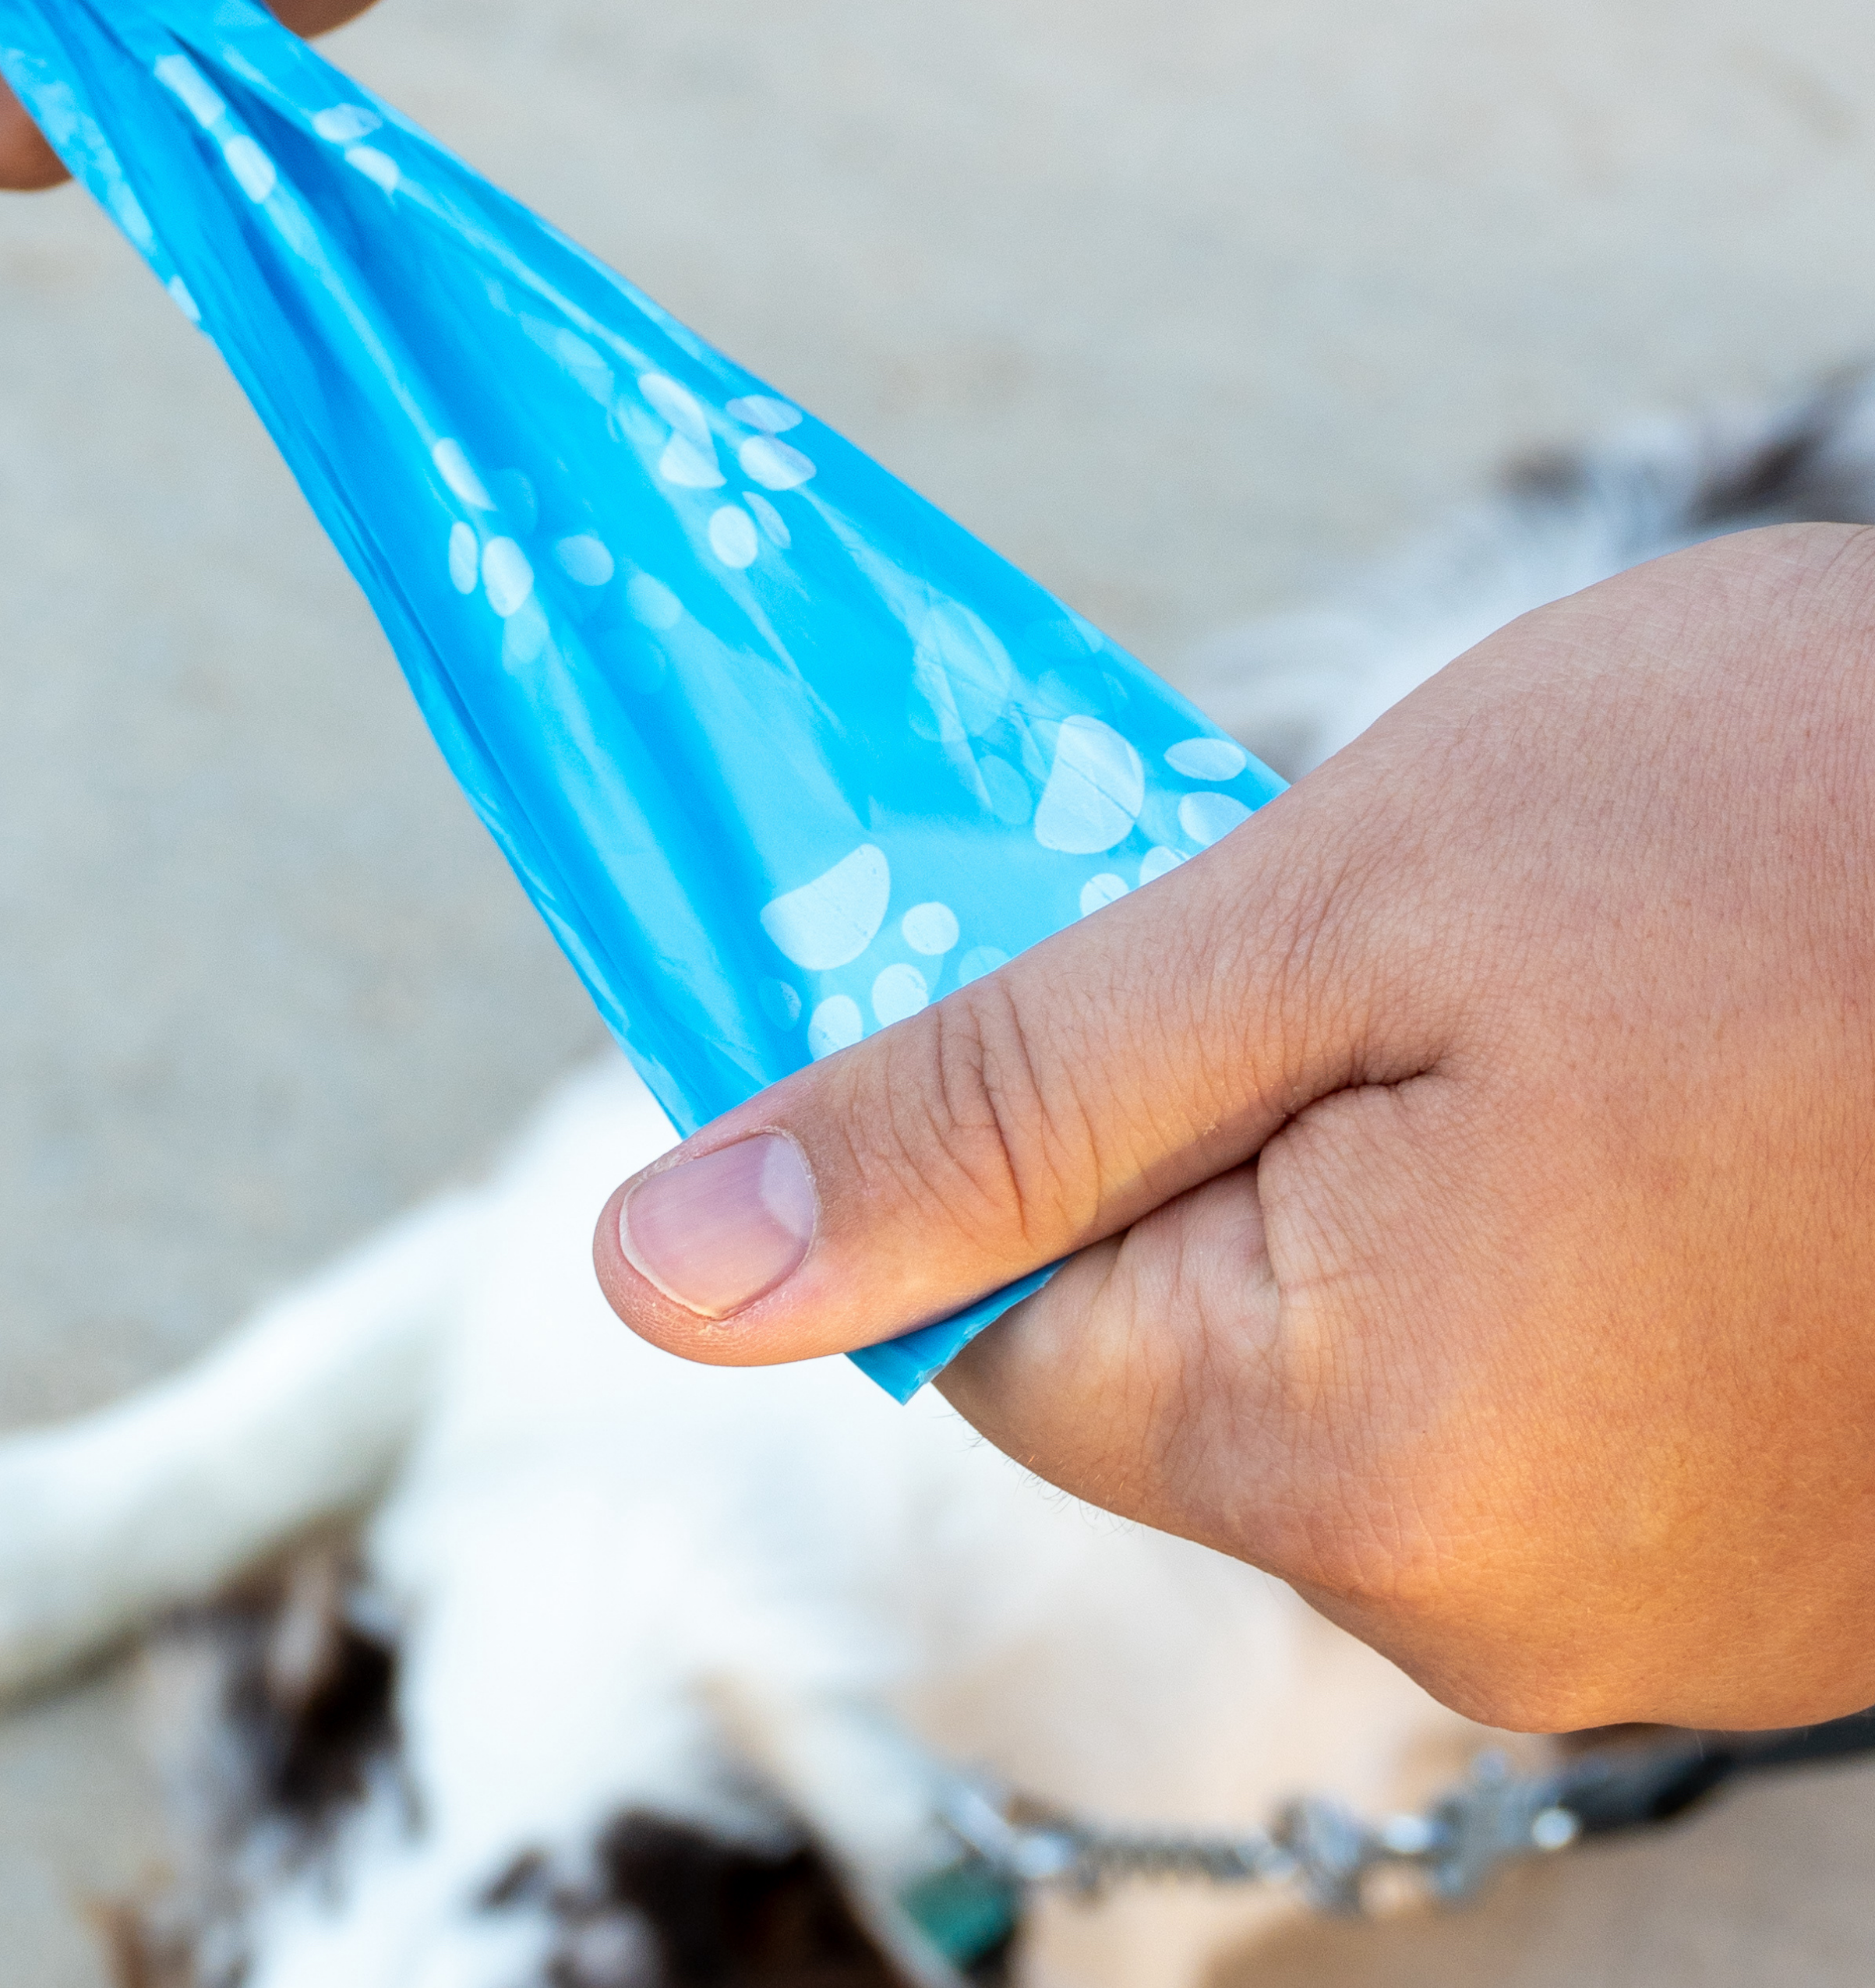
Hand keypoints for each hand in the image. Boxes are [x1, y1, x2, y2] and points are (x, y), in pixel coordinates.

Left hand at [594, 526, 1874, 1731]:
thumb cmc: (1801, 823)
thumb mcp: (1320, 911)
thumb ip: (984, 1109)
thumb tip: (666, 1267)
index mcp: (1371, 1460)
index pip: (1004, 1332)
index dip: (1016, 1128)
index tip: (1108, 967)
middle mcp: (1520, 1604)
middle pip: (1184, 1347)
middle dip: (1221, 1129)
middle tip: (1392, 946)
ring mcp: (1679, 1596)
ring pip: (1369, 1358)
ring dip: (1394, 1165)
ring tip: (1577, 1002)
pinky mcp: (1790, 1539)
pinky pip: (1541, 1381)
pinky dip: (1544, 1227)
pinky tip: (1673, 1086)